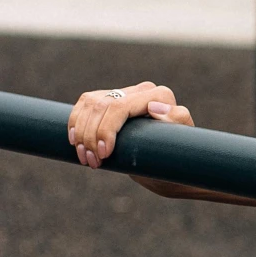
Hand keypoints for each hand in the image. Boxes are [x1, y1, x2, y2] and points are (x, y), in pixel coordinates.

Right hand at [67, 82, 191, 166]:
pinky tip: (75, 140)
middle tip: (93, 162)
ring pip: (90, 104)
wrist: (171, 165)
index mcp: (160, 96)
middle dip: (91, 136)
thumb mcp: (180, 143)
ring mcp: (125, 94)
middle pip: (101, 105)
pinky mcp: (111, 100)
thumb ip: (177, 119)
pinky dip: (76, 122)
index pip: (120, 106)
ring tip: (86, 158)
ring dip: (81, 133)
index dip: (106, 129)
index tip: (105, 154)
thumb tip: (154, 106)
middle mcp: (142, 91)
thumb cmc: (178, 157)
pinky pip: (85, 104)